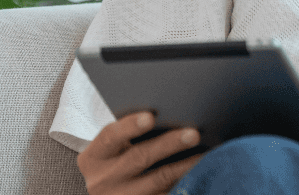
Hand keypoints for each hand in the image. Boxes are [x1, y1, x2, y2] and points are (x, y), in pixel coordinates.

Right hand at [77, 111, 202, 194]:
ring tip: (205, 154)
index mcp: (94, 157)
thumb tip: (168, 112)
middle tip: (193, 133)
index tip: (150, 116)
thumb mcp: (109, 151)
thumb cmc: (113, 163)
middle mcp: (104, 179)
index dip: (130, 127)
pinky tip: (201, 173)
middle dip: (168, 144)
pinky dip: (184, 183)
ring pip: (158, 180)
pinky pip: (164, 194)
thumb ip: (128, 135)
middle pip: (139, 158)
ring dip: (184, 166)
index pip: (111, 137)